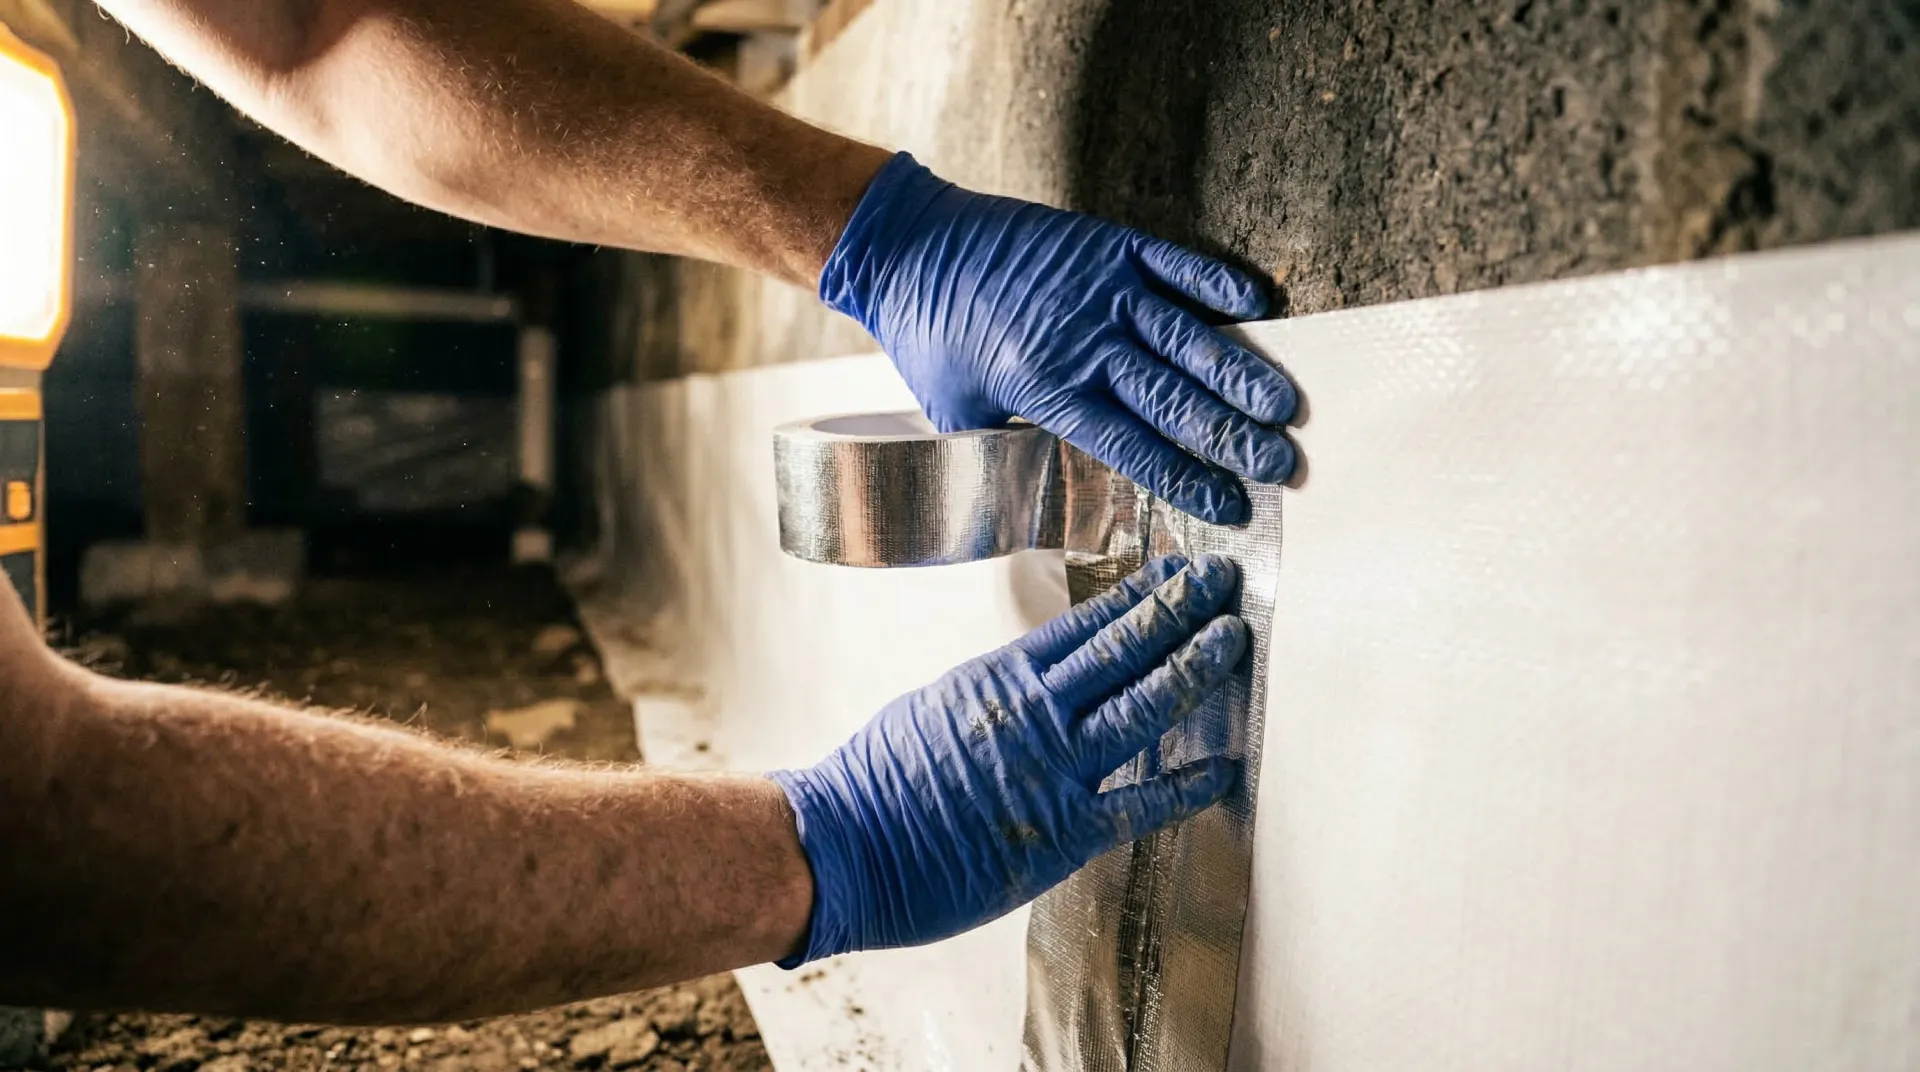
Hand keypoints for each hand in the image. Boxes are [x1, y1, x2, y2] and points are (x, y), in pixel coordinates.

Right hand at [769, 553, 1246, 964]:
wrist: (841, 846)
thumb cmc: (875, 783)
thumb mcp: (936, 706)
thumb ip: (994, 693)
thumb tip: (1030, 679)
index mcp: (1001, 678)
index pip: (1087, 623)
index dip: (1141, 594)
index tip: (1178, 571)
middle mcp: (1035, 714)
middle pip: (1125, 648)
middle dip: (1181, 609)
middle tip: (1224, 579)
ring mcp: (1053, 771)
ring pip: (1142, 707)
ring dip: (1195, 668)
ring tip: (1235, 637)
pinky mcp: (1061, 833)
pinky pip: (1139, 804)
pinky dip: (1187, 785)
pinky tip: (1225, 768)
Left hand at [819, 153, 1295, 524]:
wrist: (907, 245)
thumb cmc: (929, 336)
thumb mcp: (957, 415)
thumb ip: (1008, 451)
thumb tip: (1042, 504)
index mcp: (1048, 391)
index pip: (1135, 448)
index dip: (1188, 479)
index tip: (1230, 505)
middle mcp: (1084, 342)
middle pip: (1174, 400)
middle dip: (1232, 438)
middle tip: (1282, 465)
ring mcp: (1101, 289)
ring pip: (1186, 339)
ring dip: (1240, 374)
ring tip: (1285, 406)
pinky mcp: (1105, 245)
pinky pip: (1175, 265)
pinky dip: (1217, 284)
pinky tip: (1259, 304)